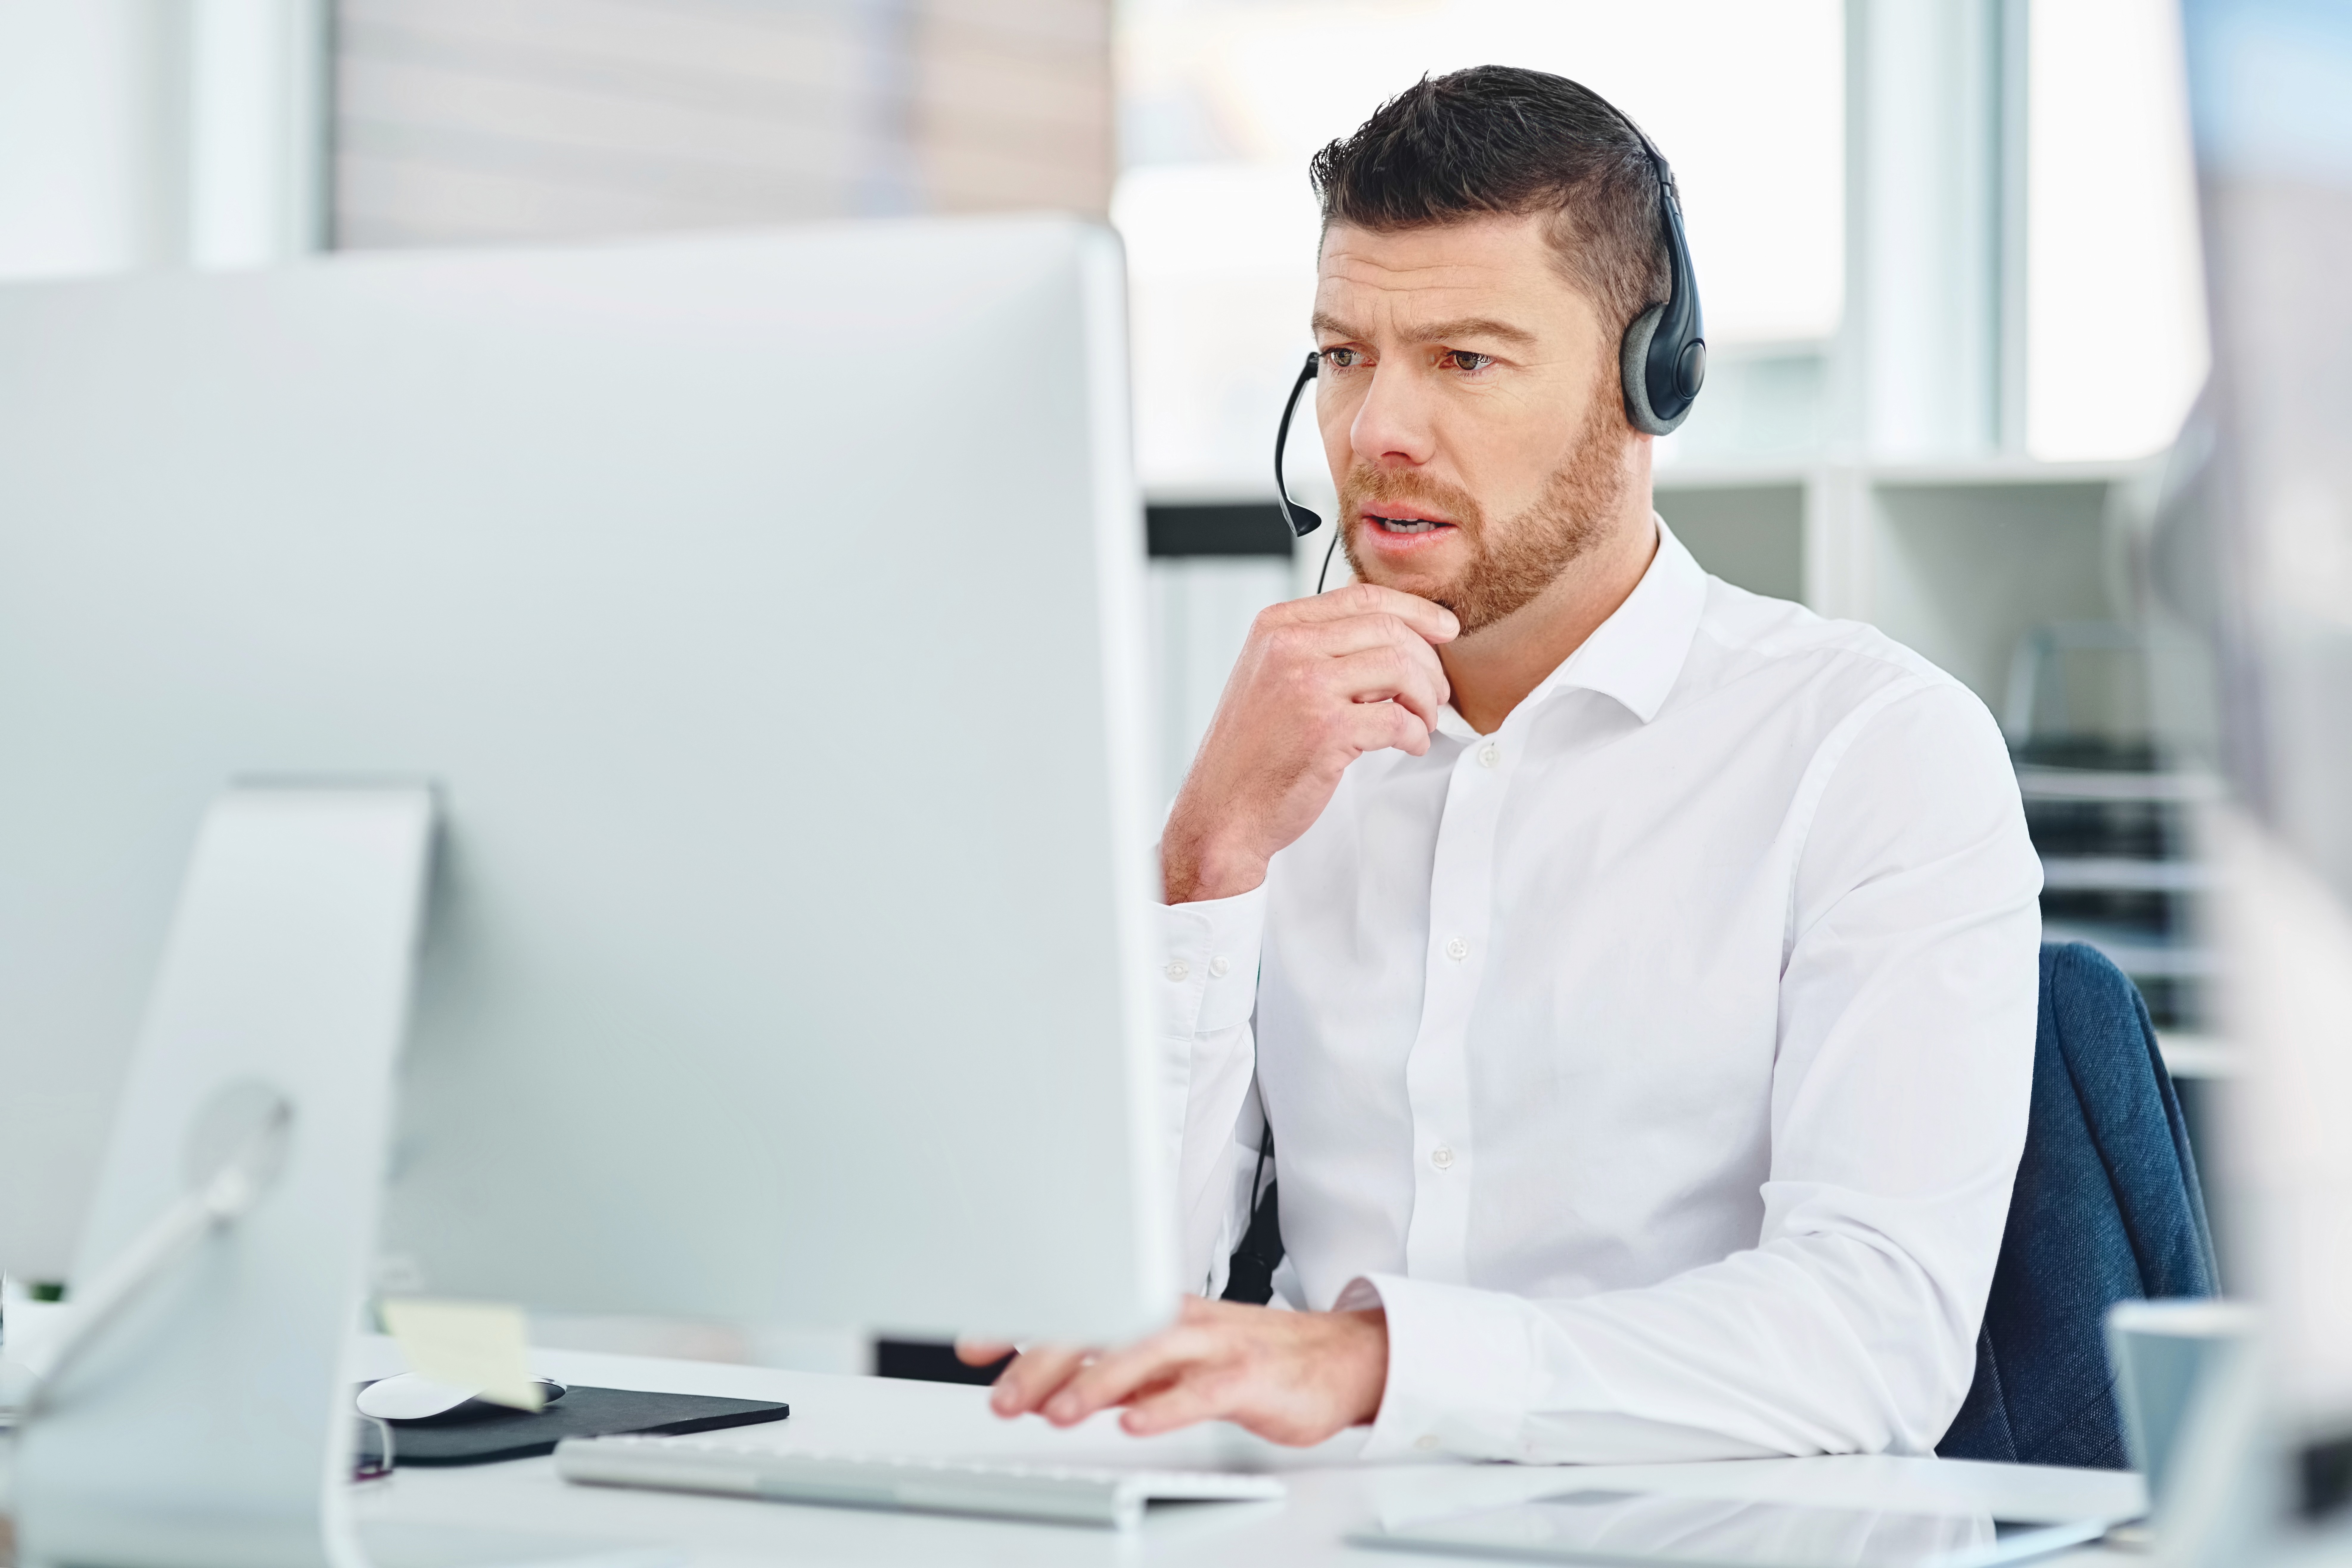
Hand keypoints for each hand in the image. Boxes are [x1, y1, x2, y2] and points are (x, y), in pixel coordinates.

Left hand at [958, 1297, 1387, 1445]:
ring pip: (1147, 1352)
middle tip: (1002, 1396)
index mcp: (1153, 1312)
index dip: (1021, 1324)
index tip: (972, 1344)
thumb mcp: (1167, 1366)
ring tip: (1055, 1410)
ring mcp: (1215, 1344)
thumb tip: (1043, 1384)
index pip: (1078, 1308)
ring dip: (1096, 1380)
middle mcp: (1177, 1320)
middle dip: (1045, 1362)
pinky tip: (1134, 1423)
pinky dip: (1166, 1406)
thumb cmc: (1246, 1360)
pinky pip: (1202, 1391)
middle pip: (1103, 1327)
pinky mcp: (1250, 1376)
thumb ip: (1109, 1372)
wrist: (1336, 1359)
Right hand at [1163, 584, 1456, 903]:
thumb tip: (1392, 633)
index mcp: (1276, 627)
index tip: (1444, 628)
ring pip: (1401, 668)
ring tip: (1424, 720)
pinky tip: (1411, 745)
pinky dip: (1416, 734)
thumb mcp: (1273, 677)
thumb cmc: (1253, 751)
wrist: (1223, 811)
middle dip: (1428, 661)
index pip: (1363, 597)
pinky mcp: (1327, 730)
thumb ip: (1319, 647)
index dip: (1416, 610)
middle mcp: (1288, 647)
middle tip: (1438, 691)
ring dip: (1427, 698)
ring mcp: (1307, 686)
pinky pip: (1398, 719)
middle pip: (1389, 630)